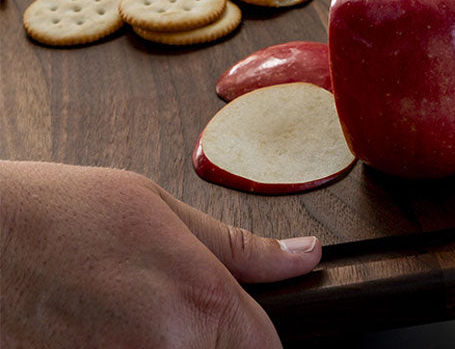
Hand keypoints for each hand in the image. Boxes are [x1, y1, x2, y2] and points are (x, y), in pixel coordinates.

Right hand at [1, 160, 321, 347]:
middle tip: (168, 306)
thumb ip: (239, 247)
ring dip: (170, 345)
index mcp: (194, 303)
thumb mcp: (161, 209)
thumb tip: (302, 256)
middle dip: (211, 340)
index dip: (262, 336)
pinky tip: (105, 331)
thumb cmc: (61, 215)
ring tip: (129, 311)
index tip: (251, 324)